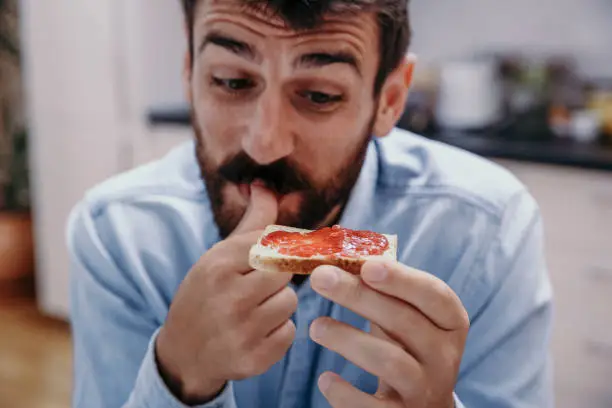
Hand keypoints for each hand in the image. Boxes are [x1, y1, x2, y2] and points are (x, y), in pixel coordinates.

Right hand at [156, 184, 296, 403]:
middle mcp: (227, 298)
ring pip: (289, 303)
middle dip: (277, 277)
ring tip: (253, 310)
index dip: (280, 249)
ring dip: (278, 305)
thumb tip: (265, 185)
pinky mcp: (252, 360)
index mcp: (217, 266)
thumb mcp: (221, 255)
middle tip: (259, 286)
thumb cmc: (208, 293)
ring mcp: (239, 332)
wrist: (184, 351)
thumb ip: (252, 222)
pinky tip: (255, 332)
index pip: (272, 243)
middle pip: (285, 272)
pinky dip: (278, 332)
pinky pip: (289, 334)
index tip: (276, 257)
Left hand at [309, 261, 468, 407]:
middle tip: (320, 277)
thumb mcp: (407, 313)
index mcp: (450, 321)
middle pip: (404, 322)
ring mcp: (425, 389)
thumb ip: (384, 285)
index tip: (366, 265)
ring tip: (316, 327)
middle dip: (358, 296)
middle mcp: (444, 356)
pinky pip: (372, 407)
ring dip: (348, 340)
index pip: (434, 295)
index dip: (401, 279)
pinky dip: (345, 392)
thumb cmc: (406, 343)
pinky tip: (325, 378)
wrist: (423, 404)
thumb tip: (336, 253)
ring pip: (389, 362)